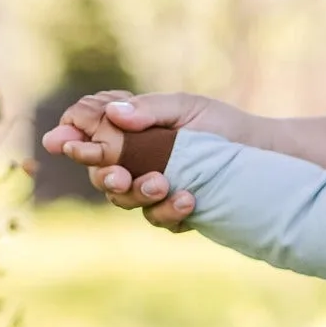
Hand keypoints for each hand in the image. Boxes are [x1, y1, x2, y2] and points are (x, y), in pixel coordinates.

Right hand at [41, 91, 239, 230]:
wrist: (261, 151)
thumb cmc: (219, 124)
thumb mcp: (185, 107)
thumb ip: (150, 110)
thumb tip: (114, 114)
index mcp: (128, 132)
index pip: (86, 136)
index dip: (70, 140)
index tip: (64, 144)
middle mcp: (135, 162)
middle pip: (101, 176)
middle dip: (107, 178)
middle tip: (121, 175)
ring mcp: (153, 189)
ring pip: (125, 201)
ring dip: (139, 195)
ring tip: (163, 183)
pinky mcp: (176, 212)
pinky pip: (161, 219)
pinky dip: (171, 212)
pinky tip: (190, 200)